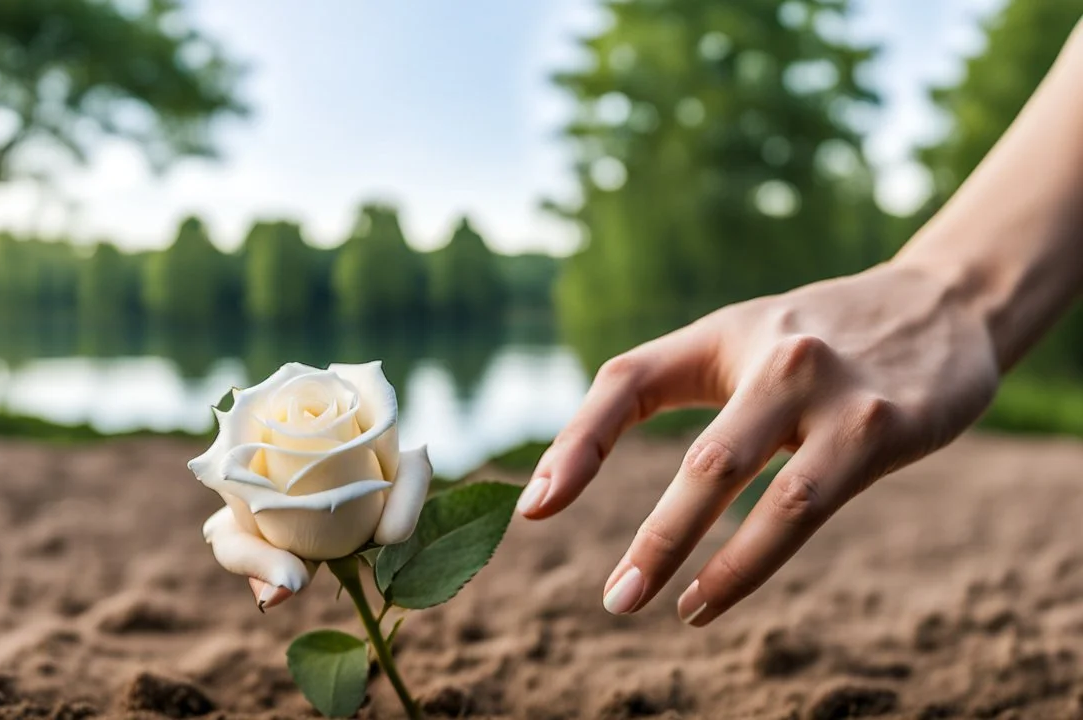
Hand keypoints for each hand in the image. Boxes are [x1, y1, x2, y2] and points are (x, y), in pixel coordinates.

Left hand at [517, 261, 1000, 624]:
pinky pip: (809, 506)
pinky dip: (756, 560)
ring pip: (764, 491)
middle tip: (615, 599)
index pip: (628, 381)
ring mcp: (835, 393)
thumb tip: (568, 472)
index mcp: (722, 334)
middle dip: (657, 538)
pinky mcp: (884, 427)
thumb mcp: (738, 345)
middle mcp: (777, 356)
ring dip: (710, 561)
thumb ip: (664, 388)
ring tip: (669, 610)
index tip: (533, 507)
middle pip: (703, 458)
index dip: (578, 444)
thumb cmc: (817, 338)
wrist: (946, 302)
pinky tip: (716, 595)